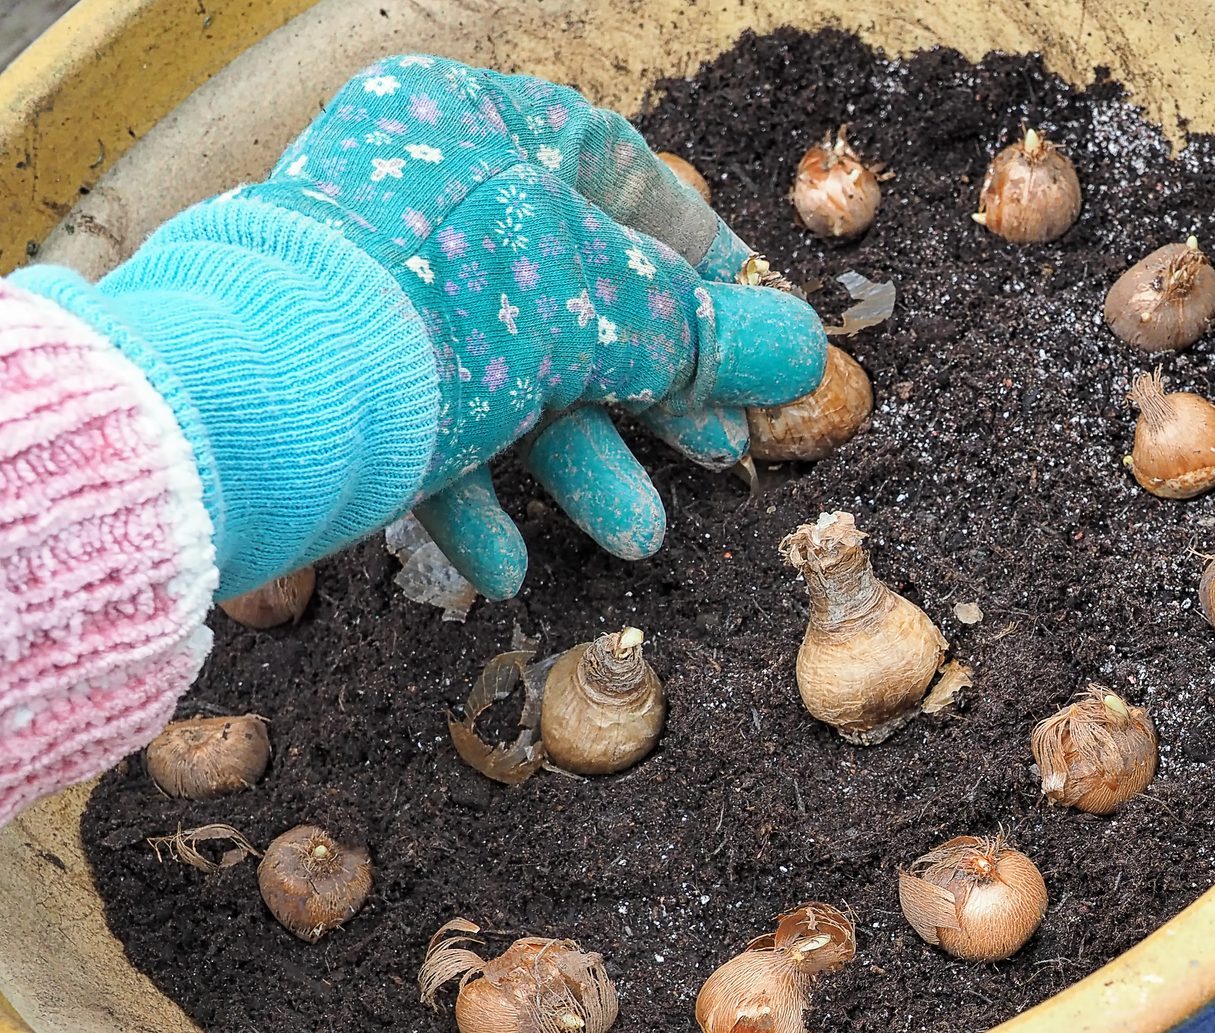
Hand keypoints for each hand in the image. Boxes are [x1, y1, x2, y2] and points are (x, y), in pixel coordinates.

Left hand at [236, 57, 823, 596]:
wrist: (254, 407)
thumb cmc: (441, 313)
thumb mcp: (600, 312)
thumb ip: (702, 334)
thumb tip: (802, 351)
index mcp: (477, 124)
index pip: (625, 174)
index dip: (708, 260)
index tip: (759, 334)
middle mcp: (418, 192)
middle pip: (578, 295)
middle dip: (652, 395)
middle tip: (714, 452)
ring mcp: (371, 289)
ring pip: (508, 378)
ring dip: (578, 467)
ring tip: (633, 538)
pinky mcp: (329, 376)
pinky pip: (426, 430)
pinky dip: (475, 500)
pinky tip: (501, 570)